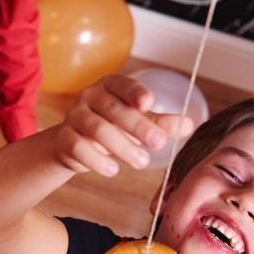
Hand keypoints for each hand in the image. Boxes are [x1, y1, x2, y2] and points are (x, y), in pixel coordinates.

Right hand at [54, 74, 194, 175]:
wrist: (76, 144)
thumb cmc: (114, 127)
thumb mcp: (140, 124)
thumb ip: (162, 124)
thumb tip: (189, 125)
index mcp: (111, 86)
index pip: (122, 83)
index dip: (135, 92)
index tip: (149, 104)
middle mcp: (90, 96)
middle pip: (113, 109)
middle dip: (138, 126)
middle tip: (158, 143)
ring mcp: (74, 115)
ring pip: (97, 129)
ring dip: (122, 147)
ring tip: (141, 162)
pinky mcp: (64, 138)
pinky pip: (77, 146)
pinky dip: (96, 160)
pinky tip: (113, 169)